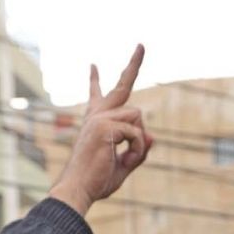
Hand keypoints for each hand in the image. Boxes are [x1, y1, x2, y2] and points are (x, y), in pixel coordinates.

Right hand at [48, 45, 151, 217]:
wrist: (79, 189)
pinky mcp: (105, 126)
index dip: (94, 80)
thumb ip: (138, 150)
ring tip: (126, 156)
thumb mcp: (123, 165)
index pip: (97, 96)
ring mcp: (100, 118)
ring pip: (138, 117)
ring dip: (140, 140)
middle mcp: (96, 115)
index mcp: (96, 122)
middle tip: (141, 44)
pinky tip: (123, 157)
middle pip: (122, 86)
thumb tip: (153, 137)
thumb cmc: (97, 180)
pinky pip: (137, 133)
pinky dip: (137, 149)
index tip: (92, 64)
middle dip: (134, 63)